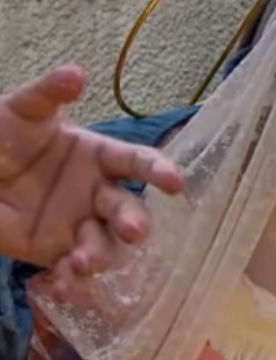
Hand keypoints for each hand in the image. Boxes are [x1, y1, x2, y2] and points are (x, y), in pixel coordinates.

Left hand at [0, 65, 183, 295]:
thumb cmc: (3, 136)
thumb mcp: (21, 111)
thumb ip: (48, 93)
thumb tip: (76, 72)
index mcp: (100, 157)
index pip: (138, 164)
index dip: (158, 172)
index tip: (174, 183)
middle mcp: (99, 194)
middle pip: (128, 210)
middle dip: (134, 222)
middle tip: (133, 231)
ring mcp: (80, 226)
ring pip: (106, 246)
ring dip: (101, 256)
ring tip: (85, 263)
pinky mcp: (57, 253)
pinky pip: (72, 271)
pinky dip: (71, 282)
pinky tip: (63, 287)